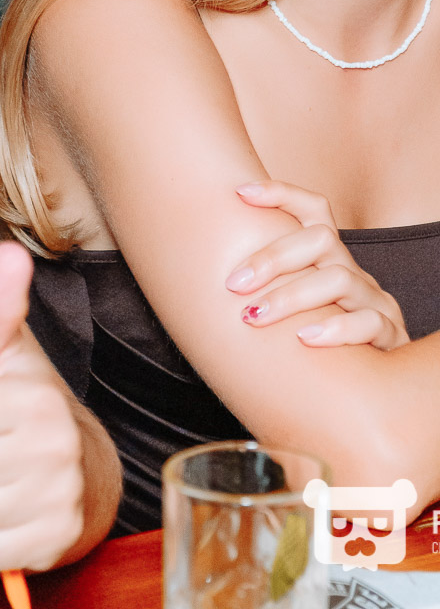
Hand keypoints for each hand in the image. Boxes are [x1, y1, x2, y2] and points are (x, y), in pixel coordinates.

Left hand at [0, 243, 85, 570]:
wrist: (85, 469)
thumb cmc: (29, 407)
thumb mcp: (8, 356)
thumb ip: (2, 314)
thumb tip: (10, 254)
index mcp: (28, 391)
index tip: (6, 416)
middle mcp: (48, 436)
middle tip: (2, 443)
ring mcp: (55, 486)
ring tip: (5, 477)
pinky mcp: (56, 531)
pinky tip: (12, 510)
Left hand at [227, 181, 409, 349]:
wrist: (372, 393)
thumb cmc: (319, 351)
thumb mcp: (296, 312)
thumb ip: (267, 293)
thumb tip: (211, 280)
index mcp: (329, 262)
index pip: (314, 210)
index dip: (282, 194)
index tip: (240, 193)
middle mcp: (354, 273)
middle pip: (321, 239)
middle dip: (273, 257)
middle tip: (234, 283)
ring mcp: (374, 302)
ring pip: (340, 278)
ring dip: (292, 296)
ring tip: (256, 317)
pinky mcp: (391, 336)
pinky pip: (370, 323)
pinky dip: (337, 330)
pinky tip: (306, 340)